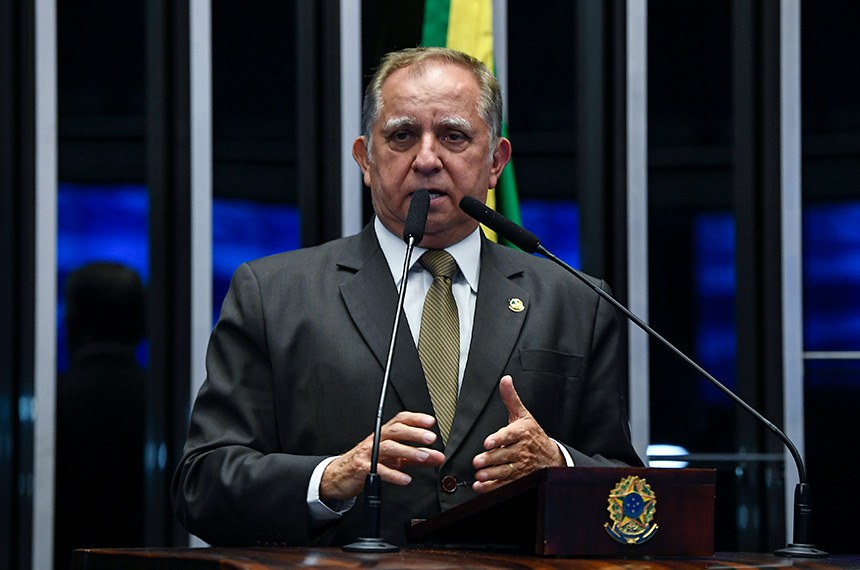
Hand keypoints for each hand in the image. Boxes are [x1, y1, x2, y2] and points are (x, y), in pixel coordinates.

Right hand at [320, 411, 445, 500]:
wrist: (340, 474)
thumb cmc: (368, 462)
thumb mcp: (394, 458)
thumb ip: (416, 457)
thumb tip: (437, 457)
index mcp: (385, 434)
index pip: (400, 420)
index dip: (415, 418)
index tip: (431, 422)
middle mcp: (377, 440)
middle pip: (396, 431)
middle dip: (414, 433)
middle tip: (431, 438)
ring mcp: (368, 453)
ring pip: (389, 447)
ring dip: (408, 451)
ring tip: (424, 457)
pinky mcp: (362, 468)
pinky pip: (378, 470)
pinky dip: (393, 474)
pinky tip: (405, 478)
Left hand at [471, 375, 563, 493]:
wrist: (551, 458)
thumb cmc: (533, 435)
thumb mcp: (524, 415)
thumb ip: (511, 398)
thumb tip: (505, 380)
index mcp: (522, 433)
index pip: (509, 435)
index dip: (498, 439)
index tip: (488, 442)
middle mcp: (521, 450)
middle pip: (505, 455)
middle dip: (491, 459)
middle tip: (478, 461)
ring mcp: (520, 466)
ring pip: (504, 471)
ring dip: (491, 474)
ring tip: (480, 475)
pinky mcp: (518, 479)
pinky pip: (504, 484)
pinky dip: (492, 488)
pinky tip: (481, 487)